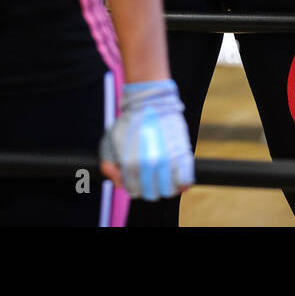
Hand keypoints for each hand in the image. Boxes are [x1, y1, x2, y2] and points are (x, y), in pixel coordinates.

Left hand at [100, 79, 193, 200]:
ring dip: (166, 187)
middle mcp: (149, 165)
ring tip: (164, 178)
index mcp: (130, 164)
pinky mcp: (183, 154)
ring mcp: (168, 160)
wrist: (151, 101)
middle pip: (152, 194)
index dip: (135, 187)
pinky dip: (183, 184)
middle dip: (150, 188)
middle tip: (150, 177)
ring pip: (170, 190)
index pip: (134, 191)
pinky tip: (178, 180)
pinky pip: (185, 180)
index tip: (137, 178)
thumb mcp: (110, 142)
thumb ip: (108, 166)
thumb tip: (119, 184)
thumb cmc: (129, 122)